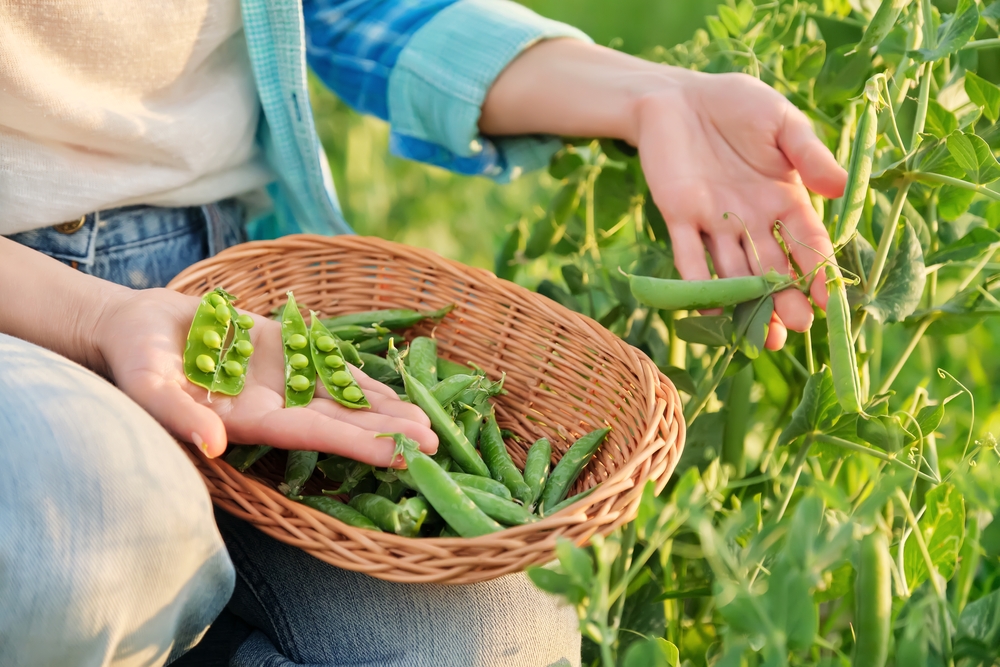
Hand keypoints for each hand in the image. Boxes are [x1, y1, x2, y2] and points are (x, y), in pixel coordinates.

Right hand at [93, 288, 437, 463]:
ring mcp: (285, 379)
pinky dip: (365, 379)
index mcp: (249, 421)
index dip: (358, 445)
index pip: (313, 437)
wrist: (137, 328)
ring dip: (386, 411)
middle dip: (387, 434)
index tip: (402, 456)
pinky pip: (332, 366)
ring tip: (431, 423)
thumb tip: (213, 444)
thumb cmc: (135, 361)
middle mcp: (275, 406)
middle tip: (437, 445)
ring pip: (344, 398)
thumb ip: (179, 416)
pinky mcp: (287, 350)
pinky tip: (399, 391)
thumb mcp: (148, 388)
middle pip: (341, 423)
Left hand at [634, 70, 846, 348]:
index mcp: (783, 197)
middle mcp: (751, 219)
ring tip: (763, 337)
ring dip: (747, 304)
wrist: (677, 95)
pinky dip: (697, 285)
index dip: (818, 270)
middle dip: (784, 299)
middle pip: (771, 267)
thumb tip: (839, 188)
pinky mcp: (678, 217)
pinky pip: (688, 257)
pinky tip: (711, 314)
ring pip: (733, 271)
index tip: (828, 300)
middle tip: (796, 330)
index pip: (806, 241)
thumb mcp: (781, 122)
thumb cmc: (736, 104)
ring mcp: (714, 222)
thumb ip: (808, 153)